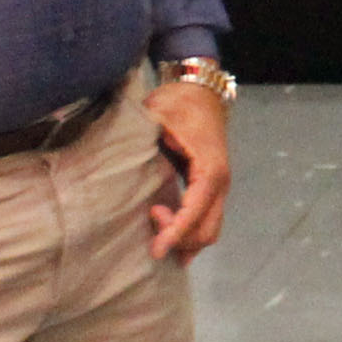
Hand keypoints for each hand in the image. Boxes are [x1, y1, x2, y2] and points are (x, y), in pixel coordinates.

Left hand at [144, 77, 232, 262]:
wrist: (200, 91)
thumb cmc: (179, 103)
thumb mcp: (159, 115)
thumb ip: (144, 140)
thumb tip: (121, 164)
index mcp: (210, 167)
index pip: (196, 210)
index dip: (176, 232)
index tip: (156, 249)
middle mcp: (220, 182)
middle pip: (208, 230)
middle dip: (180, 241)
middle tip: (151, 235)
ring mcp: (219, 187)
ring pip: (211, 230)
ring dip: (186, 240)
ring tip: (158, 236)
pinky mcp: (212, 188)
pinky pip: (207, 221)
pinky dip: (191, 234)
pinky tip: (171, 241)